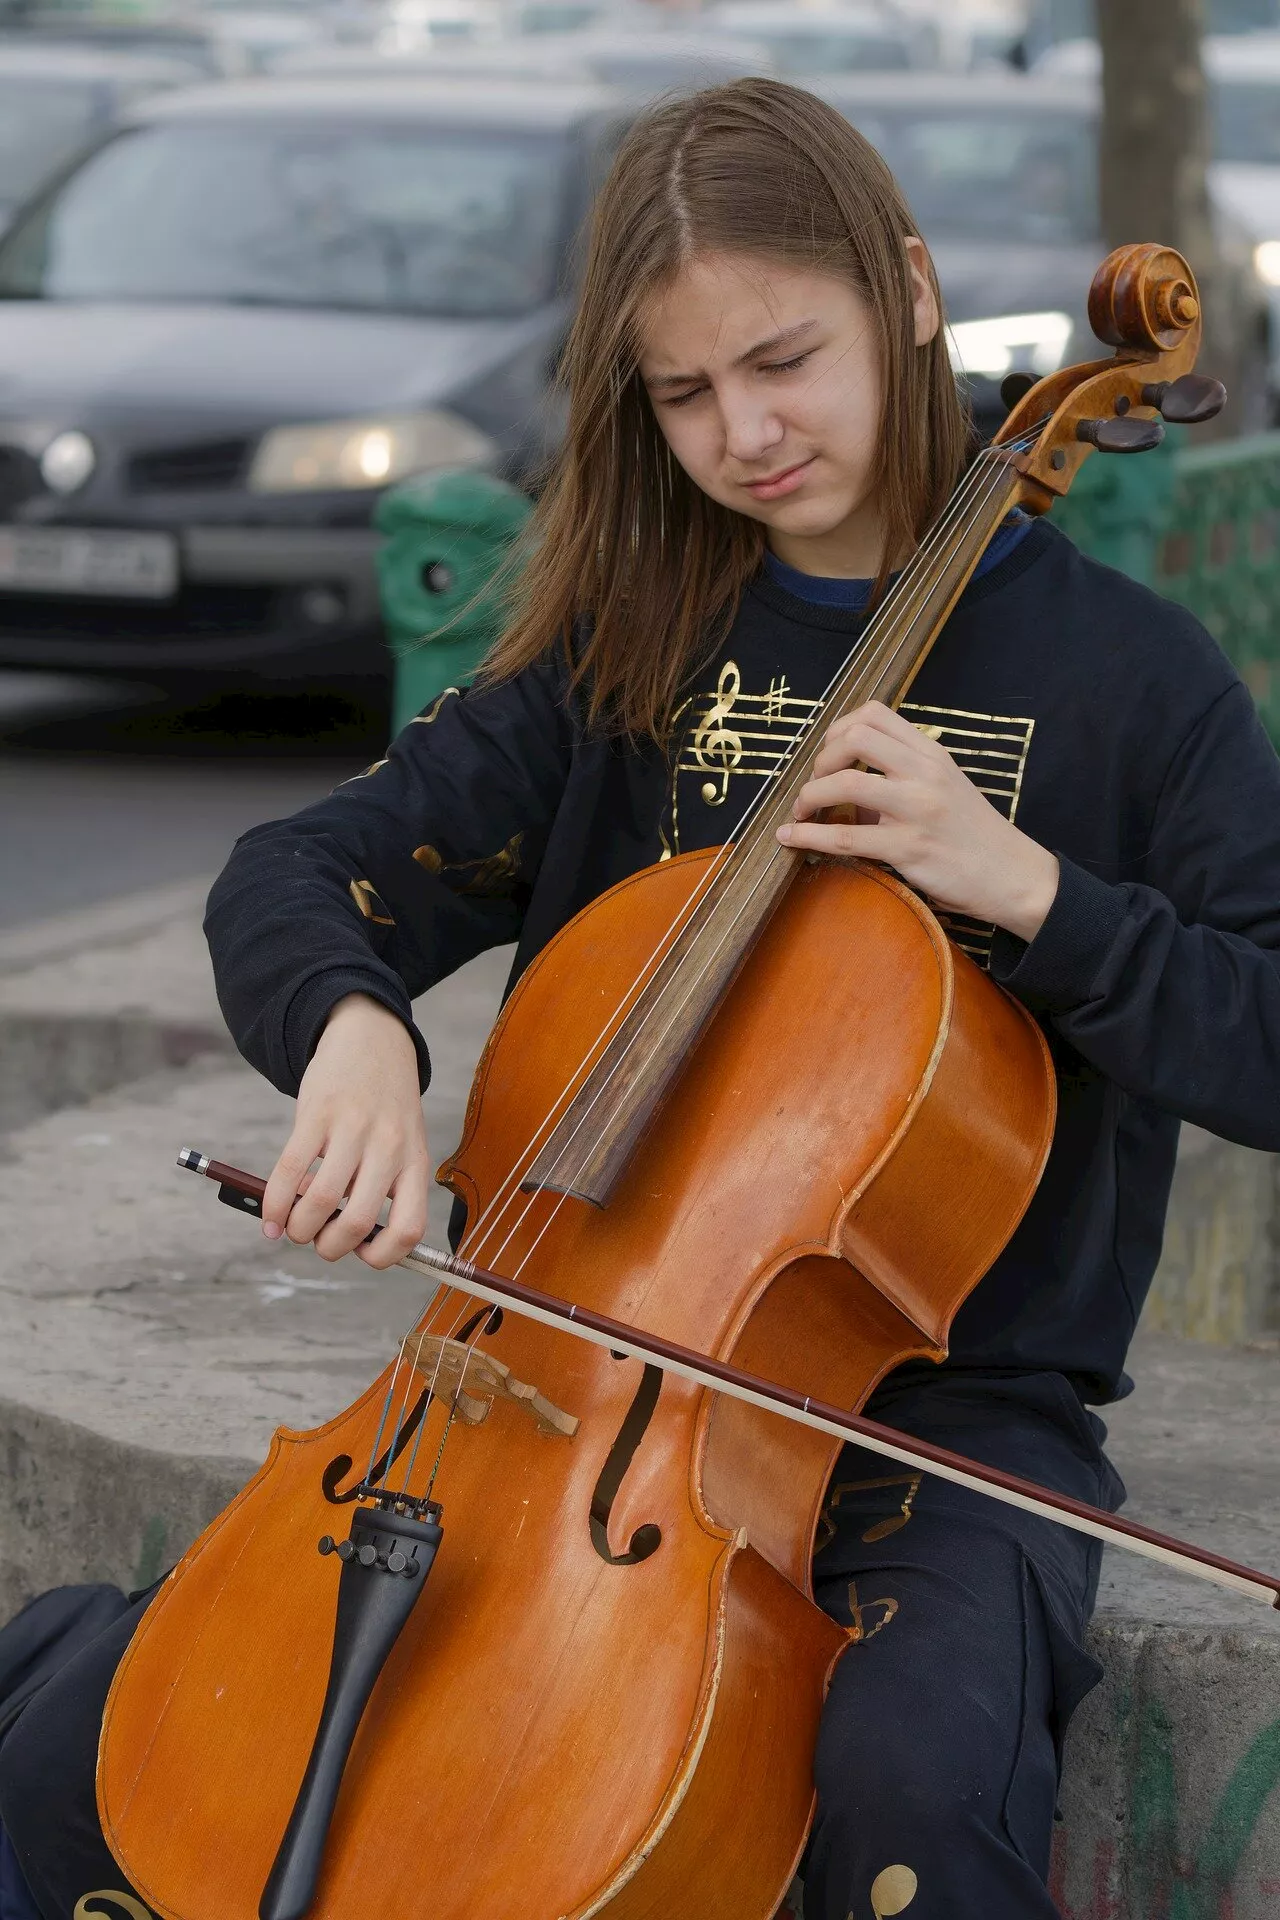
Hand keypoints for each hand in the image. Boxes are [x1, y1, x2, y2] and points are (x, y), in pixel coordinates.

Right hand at [261, 993, 431, 1269]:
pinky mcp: (318, 1113)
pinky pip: (289, 1169)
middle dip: (328, 1247)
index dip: (384, 1256)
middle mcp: (389, 1148)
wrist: (372, 1039)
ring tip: (293, 1228)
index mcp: (415, 1162)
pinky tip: (270, 1214)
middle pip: (356, 1222)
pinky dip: (273, 1202)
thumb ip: (379, 1185)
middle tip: (317, 1240)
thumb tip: (335, 1233)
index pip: (410, 1228)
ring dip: (299, 1229)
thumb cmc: (386, 1105)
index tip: (362, 1255)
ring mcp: (353, 1129)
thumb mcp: (402, 1143)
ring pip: (320, 1201)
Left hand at [776, 701, 1058, 942]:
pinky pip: (846, 837)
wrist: (1013, 876)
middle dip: (820, 759)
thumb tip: (845, 785)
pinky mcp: (909, 849)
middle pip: (855, 738)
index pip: (874, 714)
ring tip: (802, 811)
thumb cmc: (973, 834)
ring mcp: (917, 810)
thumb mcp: (944, 788)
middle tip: (815, 785)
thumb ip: (899, 778)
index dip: (837, 728)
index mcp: (932, 754)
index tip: (827, 755)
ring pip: (846, 784)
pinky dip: (809, 835)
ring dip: (810, 796)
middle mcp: (925, 773)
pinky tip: (790, 837)